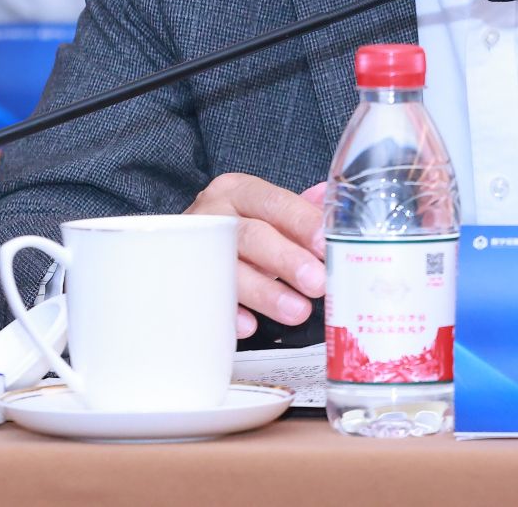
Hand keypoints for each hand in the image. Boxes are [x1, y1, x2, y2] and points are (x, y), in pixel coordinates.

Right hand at [185, 173, 326, 338]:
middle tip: (318, 282)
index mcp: (239, 191)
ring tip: (297, 311)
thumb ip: (300, 212)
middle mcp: (213, 215)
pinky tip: (250, 325)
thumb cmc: (236, 231)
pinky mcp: (181, 282)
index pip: (274, 201)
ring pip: (229, 270)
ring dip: (265, 293)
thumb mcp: (265, 214)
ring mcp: (193, 249)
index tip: (326, 245)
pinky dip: (229, 313)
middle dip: (287, 260)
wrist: (184, 247)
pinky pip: (204, 300)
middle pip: (251, 235)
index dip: (302, 223)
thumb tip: (335, 206)